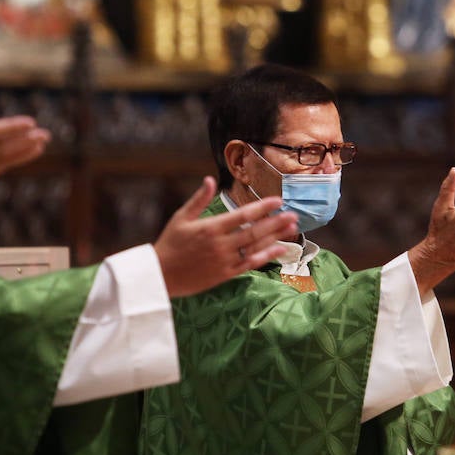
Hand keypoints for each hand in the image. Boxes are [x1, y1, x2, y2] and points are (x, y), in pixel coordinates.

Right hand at [154, 177, 299, 297]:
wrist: (161, 275)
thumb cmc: (170, 243)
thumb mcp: (181, 217)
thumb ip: (199, 199)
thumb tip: (210, 179)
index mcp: (210, 227)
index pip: (242, 214)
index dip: (262, 207)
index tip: (277, 200)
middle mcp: (221, 244)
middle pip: (254, 231)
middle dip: (276, 221)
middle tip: (293, 214)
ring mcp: (225, 260)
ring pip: (256, 247)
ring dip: (276, 237)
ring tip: (292, 228)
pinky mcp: (226, 274)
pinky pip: (251, 264)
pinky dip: (267, 256)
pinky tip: (281, 249)